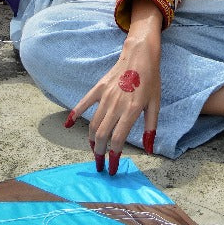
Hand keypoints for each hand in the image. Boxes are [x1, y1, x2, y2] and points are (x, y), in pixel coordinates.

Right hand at [66, 20, 161, 172]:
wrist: (139, 56)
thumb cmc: (150, 80)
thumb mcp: (155, 104)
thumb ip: (151, 128)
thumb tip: (149, 149)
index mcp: (132, 110)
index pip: (118, 139)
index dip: (114, 156)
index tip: (112, 168)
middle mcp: (116, 105)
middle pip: (102, 135)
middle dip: (100, 153)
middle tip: (100, 165)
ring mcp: (105, 96)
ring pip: (93, 123)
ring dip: (92, 140)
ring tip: (95, 151)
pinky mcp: (99, 88)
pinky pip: (84, 103)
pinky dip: (75, 115)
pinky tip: (68, 125)